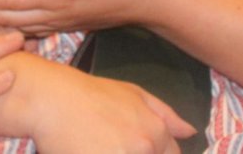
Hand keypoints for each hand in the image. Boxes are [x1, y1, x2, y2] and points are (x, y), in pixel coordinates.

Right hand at [26, 62, 194, 153]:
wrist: (51, 99)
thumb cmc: (90, 94)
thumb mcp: (133, 93)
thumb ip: (165, 114)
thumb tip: (191, 132)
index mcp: (156, 132)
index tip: (131, 148)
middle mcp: (144, 147)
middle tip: (111, 144)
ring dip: (119, 152)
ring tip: (103, 146)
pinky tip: (94, 150)